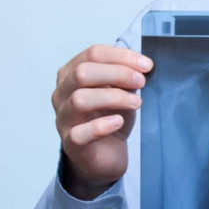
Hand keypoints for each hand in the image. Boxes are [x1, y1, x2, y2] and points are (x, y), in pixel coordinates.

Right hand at [52, 45, 153, 199]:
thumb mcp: (121, 92)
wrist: (106, 155)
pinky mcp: (71, 144)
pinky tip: (118, 122)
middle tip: (141, 82)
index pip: (92, 54)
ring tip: (136, 103)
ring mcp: (64, 119)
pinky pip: (80, 134)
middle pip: (82, 73)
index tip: (146, 65)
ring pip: (79, 100)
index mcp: (72, 75)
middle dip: (117, 73)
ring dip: (113, 97)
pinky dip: (101, 126)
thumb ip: (126, 77)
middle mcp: (62, 94)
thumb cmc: (110, 118)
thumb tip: (142, 65)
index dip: (121, 57)